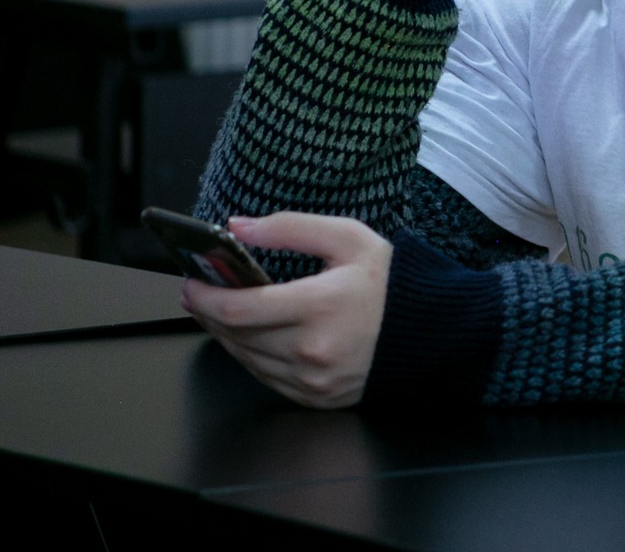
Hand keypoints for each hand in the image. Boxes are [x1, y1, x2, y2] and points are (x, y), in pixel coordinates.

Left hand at [181, 212, 390, 409]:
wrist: (433, 328)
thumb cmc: (392, 281)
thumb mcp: (348, 237)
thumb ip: (289, 227)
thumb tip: (237, 227)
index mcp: (319, 306)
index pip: (238, 309)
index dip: (206, 297)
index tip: (192, 282)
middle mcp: (311, 350)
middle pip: (236, 337)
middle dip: (209, 313)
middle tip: (200, 292)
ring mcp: (313, 380)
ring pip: (246, 360)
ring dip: (226, 336)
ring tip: (222, 311)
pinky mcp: (317, 397)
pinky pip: (267, 379)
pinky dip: (251, 357)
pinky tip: (252, 336)